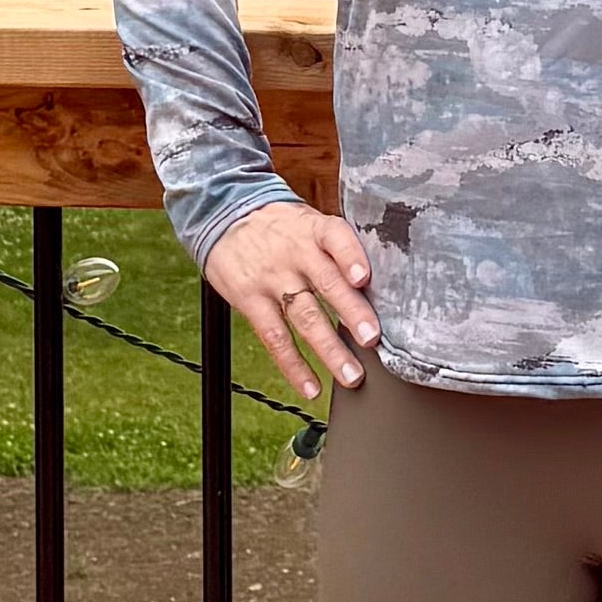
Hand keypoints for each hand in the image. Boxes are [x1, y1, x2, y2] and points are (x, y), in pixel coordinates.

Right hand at [204, 200, 379, 401]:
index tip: (365, 278)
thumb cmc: (280, 225)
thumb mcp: (308, 221)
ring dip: (330, 349)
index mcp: (314, 229)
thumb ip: (337, 248)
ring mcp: (272, 279)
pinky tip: (311, 386)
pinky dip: (293, 365)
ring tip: (351, 375)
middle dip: (351, 312)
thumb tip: (377, 284)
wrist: (224, 215)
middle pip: (326, 283)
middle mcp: (296, 253)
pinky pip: (275, 337)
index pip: (336, 238)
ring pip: (304, 317)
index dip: (351, 257)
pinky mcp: (250, 300)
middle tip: (371, 338)